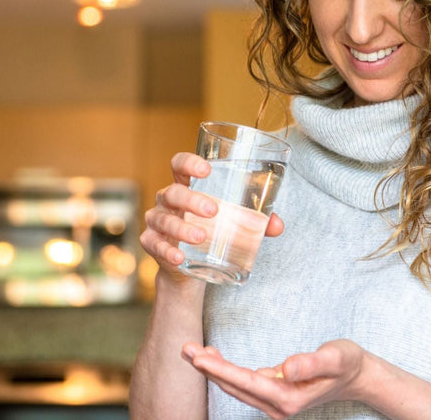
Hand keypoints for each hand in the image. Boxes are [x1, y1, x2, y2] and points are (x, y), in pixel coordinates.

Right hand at [141, 152, 284, 282]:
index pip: (179, 165)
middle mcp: (167, 200)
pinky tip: (179, 257)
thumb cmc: (211, 231)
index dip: (189, 163)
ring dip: (182, 228)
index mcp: (186, 186)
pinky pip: (154, 245)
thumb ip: (255, 221)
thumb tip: (278, 226)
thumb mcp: (231, 222)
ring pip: (164, 220)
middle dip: (192, 200)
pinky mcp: (152, 244)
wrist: (189, 267)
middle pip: (173, 193)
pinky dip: (167, 251)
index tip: (206, 169)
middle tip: (214, 210)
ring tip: (202, 237)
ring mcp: (157, 221)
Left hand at [181, 340, 367, 418]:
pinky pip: (243, 385)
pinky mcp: (274, 397)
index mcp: (289, 397)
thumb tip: (287, 368)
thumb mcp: (336, 357)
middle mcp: (278, 406)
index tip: (198, 358)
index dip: (220, 370)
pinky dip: (226, 371)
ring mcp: (275, 404)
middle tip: (184, 347)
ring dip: (214, 370)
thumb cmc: (347, 363)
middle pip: (235, 386)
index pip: (246, 382)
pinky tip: (214, 358)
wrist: (358, 376)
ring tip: (192, 350)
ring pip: (236, 387)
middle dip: (208, 368)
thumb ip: (313, 363)